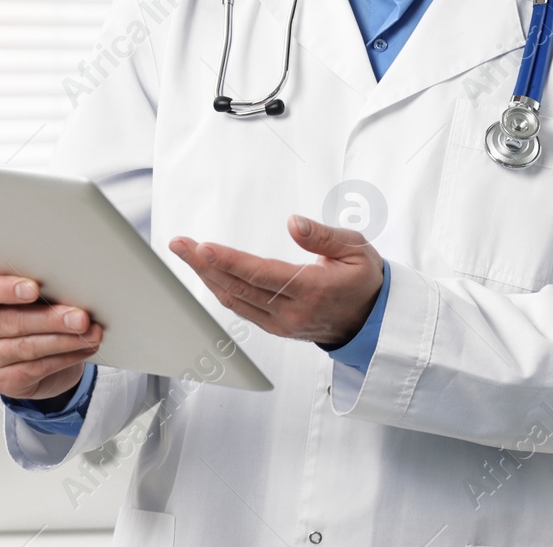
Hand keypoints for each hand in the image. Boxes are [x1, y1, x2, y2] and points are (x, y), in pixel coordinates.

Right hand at [0, 274, 101, 401]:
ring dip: (66, 341)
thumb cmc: (31, 312)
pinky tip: (84, 349)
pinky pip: (37, 368)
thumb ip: (42, 290)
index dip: (8, 289)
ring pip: (28, 348)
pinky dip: (66, 358)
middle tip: (82, 318)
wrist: (27, 354)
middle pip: (14, 322)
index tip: (34, 289)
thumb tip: (76, 290)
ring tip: (92, 334)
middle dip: (53, 320)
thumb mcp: (31, 297)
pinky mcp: (2, 380)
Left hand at [170, 215, 383, 346]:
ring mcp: (282, 324)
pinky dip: (220, 290)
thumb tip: (293, 223)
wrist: (372, 319)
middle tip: (180, 244)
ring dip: (207, 278)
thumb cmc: (363, 278)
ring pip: (234, 301)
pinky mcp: (276, 329)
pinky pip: (241, 309)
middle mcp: (293, 311)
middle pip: (239, 288)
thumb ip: (323, 236)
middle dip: (204, 265)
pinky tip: (208, 274)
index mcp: (313, 289)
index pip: (261, 275)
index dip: (229, 261)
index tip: (202, 248)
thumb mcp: (356, 248)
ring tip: (187, 254)